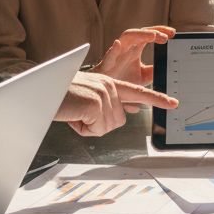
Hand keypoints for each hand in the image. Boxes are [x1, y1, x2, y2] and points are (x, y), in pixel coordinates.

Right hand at [56, 72, 178, 136]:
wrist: (40, 90)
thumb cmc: (57, 95)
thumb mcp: (84, 100)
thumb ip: (101, 107)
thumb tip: (109, 121)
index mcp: (108, 83)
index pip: (138, 92)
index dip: (157, 99)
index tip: (174, 103)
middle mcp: (109, 85)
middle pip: (118, 121)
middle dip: (98, 126)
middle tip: (80, 115)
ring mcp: (104, 93)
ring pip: (107, 127)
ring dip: (88, 127)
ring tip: (75, 112)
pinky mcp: (96, 103)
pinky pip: (96, 129)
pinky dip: (82, 128)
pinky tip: (73, 114)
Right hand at [92, 26, 174, 86]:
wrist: (106, 93)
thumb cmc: (123, 80)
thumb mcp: (144, 76)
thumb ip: (155, 70)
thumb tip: (169, 70)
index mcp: (135, 49)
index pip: (149, 35)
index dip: (160, 31)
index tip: (173, 33)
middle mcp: (127, 48)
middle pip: (140, 33)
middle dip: (153, 31)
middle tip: (167, 36)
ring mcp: (116, 54)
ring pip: (126, 38)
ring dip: (139, 35)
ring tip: (152, 35)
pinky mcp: (106, 65)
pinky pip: (109, 55)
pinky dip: (113, 50)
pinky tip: (118, 44)